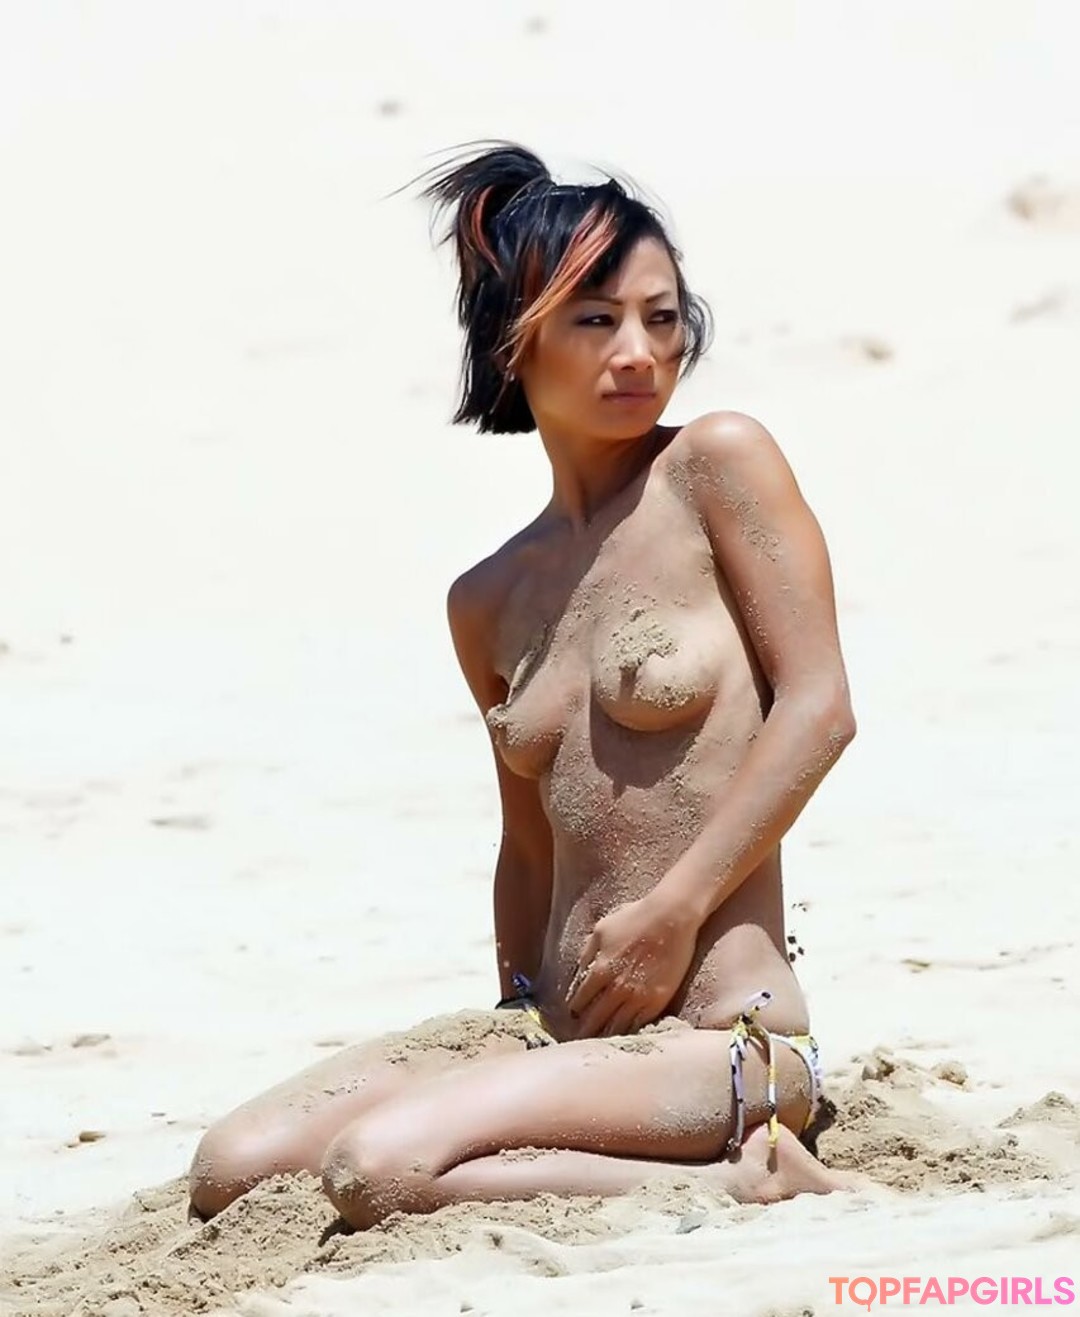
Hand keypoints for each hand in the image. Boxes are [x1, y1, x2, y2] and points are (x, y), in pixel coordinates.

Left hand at [565, 892, 699, 1037]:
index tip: (573, 1015)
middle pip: (595, 1019)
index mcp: (600, 970)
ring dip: (605, 1036)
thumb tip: (580, 972)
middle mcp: (617, 988)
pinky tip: (624, 1036)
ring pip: (616, 1027)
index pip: (580, 1001)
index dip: (575, 1010)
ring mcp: (638, 997)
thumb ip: (588, 953)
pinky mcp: (658, 1001)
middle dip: (585, 1031)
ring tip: (599, 1043)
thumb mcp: (601, 930)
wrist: (671, 918)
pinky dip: (629, 1032)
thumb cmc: (635, 918)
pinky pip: (639, 1025)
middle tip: (579, 1040)